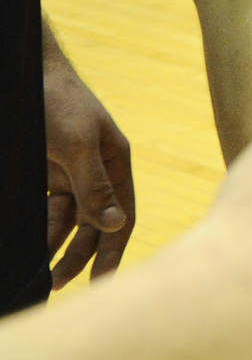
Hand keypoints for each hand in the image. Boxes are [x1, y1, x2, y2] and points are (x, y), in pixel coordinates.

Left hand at [42, 40, 132, 286]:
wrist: (22, 73)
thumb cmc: (57, 103)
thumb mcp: (78, 145)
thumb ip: (95, 186)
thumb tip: (116, 225)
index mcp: (116, 163)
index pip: (122, 215)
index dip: (114, 249)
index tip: (101, 283)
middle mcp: (96, 172)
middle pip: (95, 225)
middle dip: (80, 256)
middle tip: (58, 285)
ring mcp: (69, 174)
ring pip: (68, 222)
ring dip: (58, 248)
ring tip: (43, 275)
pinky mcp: (44, 174)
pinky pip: (46, 210)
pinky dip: (42, 230)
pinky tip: (32, 247)